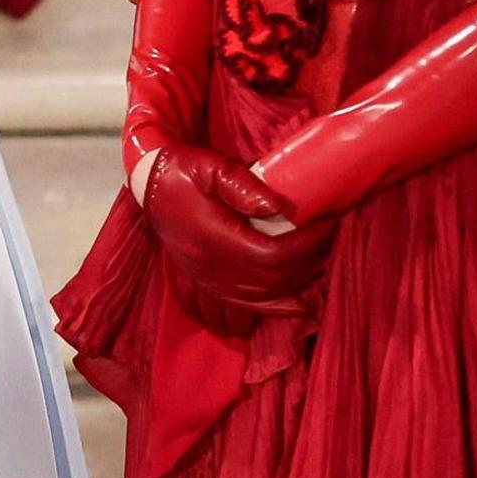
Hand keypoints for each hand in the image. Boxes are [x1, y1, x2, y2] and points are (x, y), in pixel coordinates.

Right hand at [141, 144, 334, 324]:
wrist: (148, 184)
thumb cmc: (181, 171)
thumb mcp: (210, 167)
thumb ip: (244, 186)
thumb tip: (279, 209)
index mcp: (215, 239)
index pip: (274, 255)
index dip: (308, 244)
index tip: (327, 223)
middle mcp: (211, 268)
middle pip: (273, 281)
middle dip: (308, 263)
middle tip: (328, 239)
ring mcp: (206, 281)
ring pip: (260, 301)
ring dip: (294, 290)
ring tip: (317, 267)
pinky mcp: (203, 285)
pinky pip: (240, 311)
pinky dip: (270, 310)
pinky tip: (292, 303)